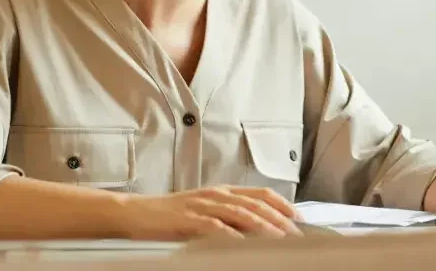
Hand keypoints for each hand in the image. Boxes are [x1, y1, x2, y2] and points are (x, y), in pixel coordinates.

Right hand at [117, 186, 302, 240]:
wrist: (135, 212)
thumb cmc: (169, 215)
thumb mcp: (203, 210)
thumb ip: (227, 215)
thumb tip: (254, 228)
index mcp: (222, 191)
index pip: (261, 194)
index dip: (283, 205)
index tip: (300, 219)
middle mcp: (216, 195)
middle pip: (257, 204)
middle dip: (280, 219)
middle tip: (297, 234)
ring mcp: (203, 206)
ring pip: (241, 214)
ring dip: (264, 227)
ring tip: (280, 239)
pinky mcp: (188, 219)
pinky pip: (215, 227)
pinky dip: (232, 235)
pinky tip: (244, 244)